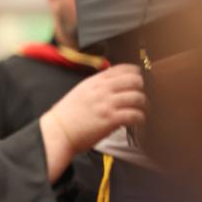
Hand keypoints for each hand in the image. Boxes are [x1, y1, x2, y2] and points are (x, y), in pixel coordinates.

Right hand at [40, 64, 146, 181]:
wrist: (57, 132)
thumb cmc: (67, 116)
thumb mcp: (80, 92)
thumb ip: (97, 87)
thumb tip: (114, 88)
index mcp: (95, 81)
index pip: (123, 69)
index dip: (136, 73)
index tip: (138, 82)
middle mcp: (102, 90)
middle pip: (135, 80)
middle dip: (142, 89)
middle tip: (141, 98)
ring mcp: (107, 104)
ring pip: (138, 97)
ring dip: (144, 105)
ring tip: (142, 111)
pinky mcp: (110, 119)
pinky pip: (134, 115)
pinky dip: (140, 118)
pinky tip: (138, 122)